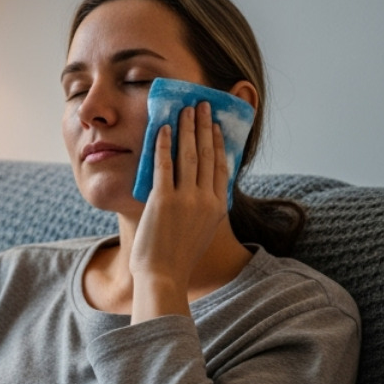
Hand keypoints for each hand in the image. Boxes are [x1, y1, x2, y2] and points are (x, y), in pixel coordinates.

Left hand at [130, 101, 230, 315]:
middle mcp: (205, 200)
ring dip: (187, 128)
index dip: (218, 142)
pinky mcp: (164, 201)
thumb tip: (200, 193)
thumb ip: (203, 210)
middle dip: (204, 127)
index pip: (220, 167)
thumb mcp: (199, 232)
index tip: (215, 125)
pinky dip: (165, 144)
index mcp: (216, 207)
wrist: (163, 277)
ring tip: (185, 110)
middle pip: (207, 154)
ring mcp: (186, 199)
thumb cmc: (176, 259)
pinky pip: (165, 165)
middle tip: (202, 106)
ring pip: (189, 155)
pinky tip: (164, 128)